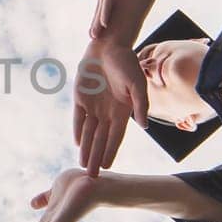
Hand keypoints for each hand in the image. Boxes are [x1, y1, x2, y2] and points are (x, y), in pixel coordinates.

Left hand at [74, 38, 147, 173]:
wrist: (109, 46)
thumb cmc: (127, 62)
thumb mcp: (137, 84)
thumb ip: (141, 105)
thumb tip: (144, 127)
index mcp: (122, 111)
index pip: (115, 137)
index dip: (110, 152)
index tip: (107, 168)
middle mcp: (107, 112)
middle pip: (101, 139)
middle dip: (96, 157)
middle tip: (91, 176)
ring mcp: (93, 105)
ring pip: (89, 132)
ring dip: (86, 149)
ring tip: (83, 166)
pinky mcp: (80, 97)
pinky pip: (78, 118)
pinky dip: (78, 131)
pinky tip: (78, 144)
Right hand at [79, 0, 123, 32]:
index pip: (100, 0)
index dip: (96, 14)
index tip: (92, 27)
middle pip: (104, 5)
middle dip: (97, 21)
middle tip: (93, 37)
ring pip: (107, 4)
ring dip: (100, 20)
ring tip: (95, 35)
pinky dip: (106, 9)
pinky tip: (104, 21)